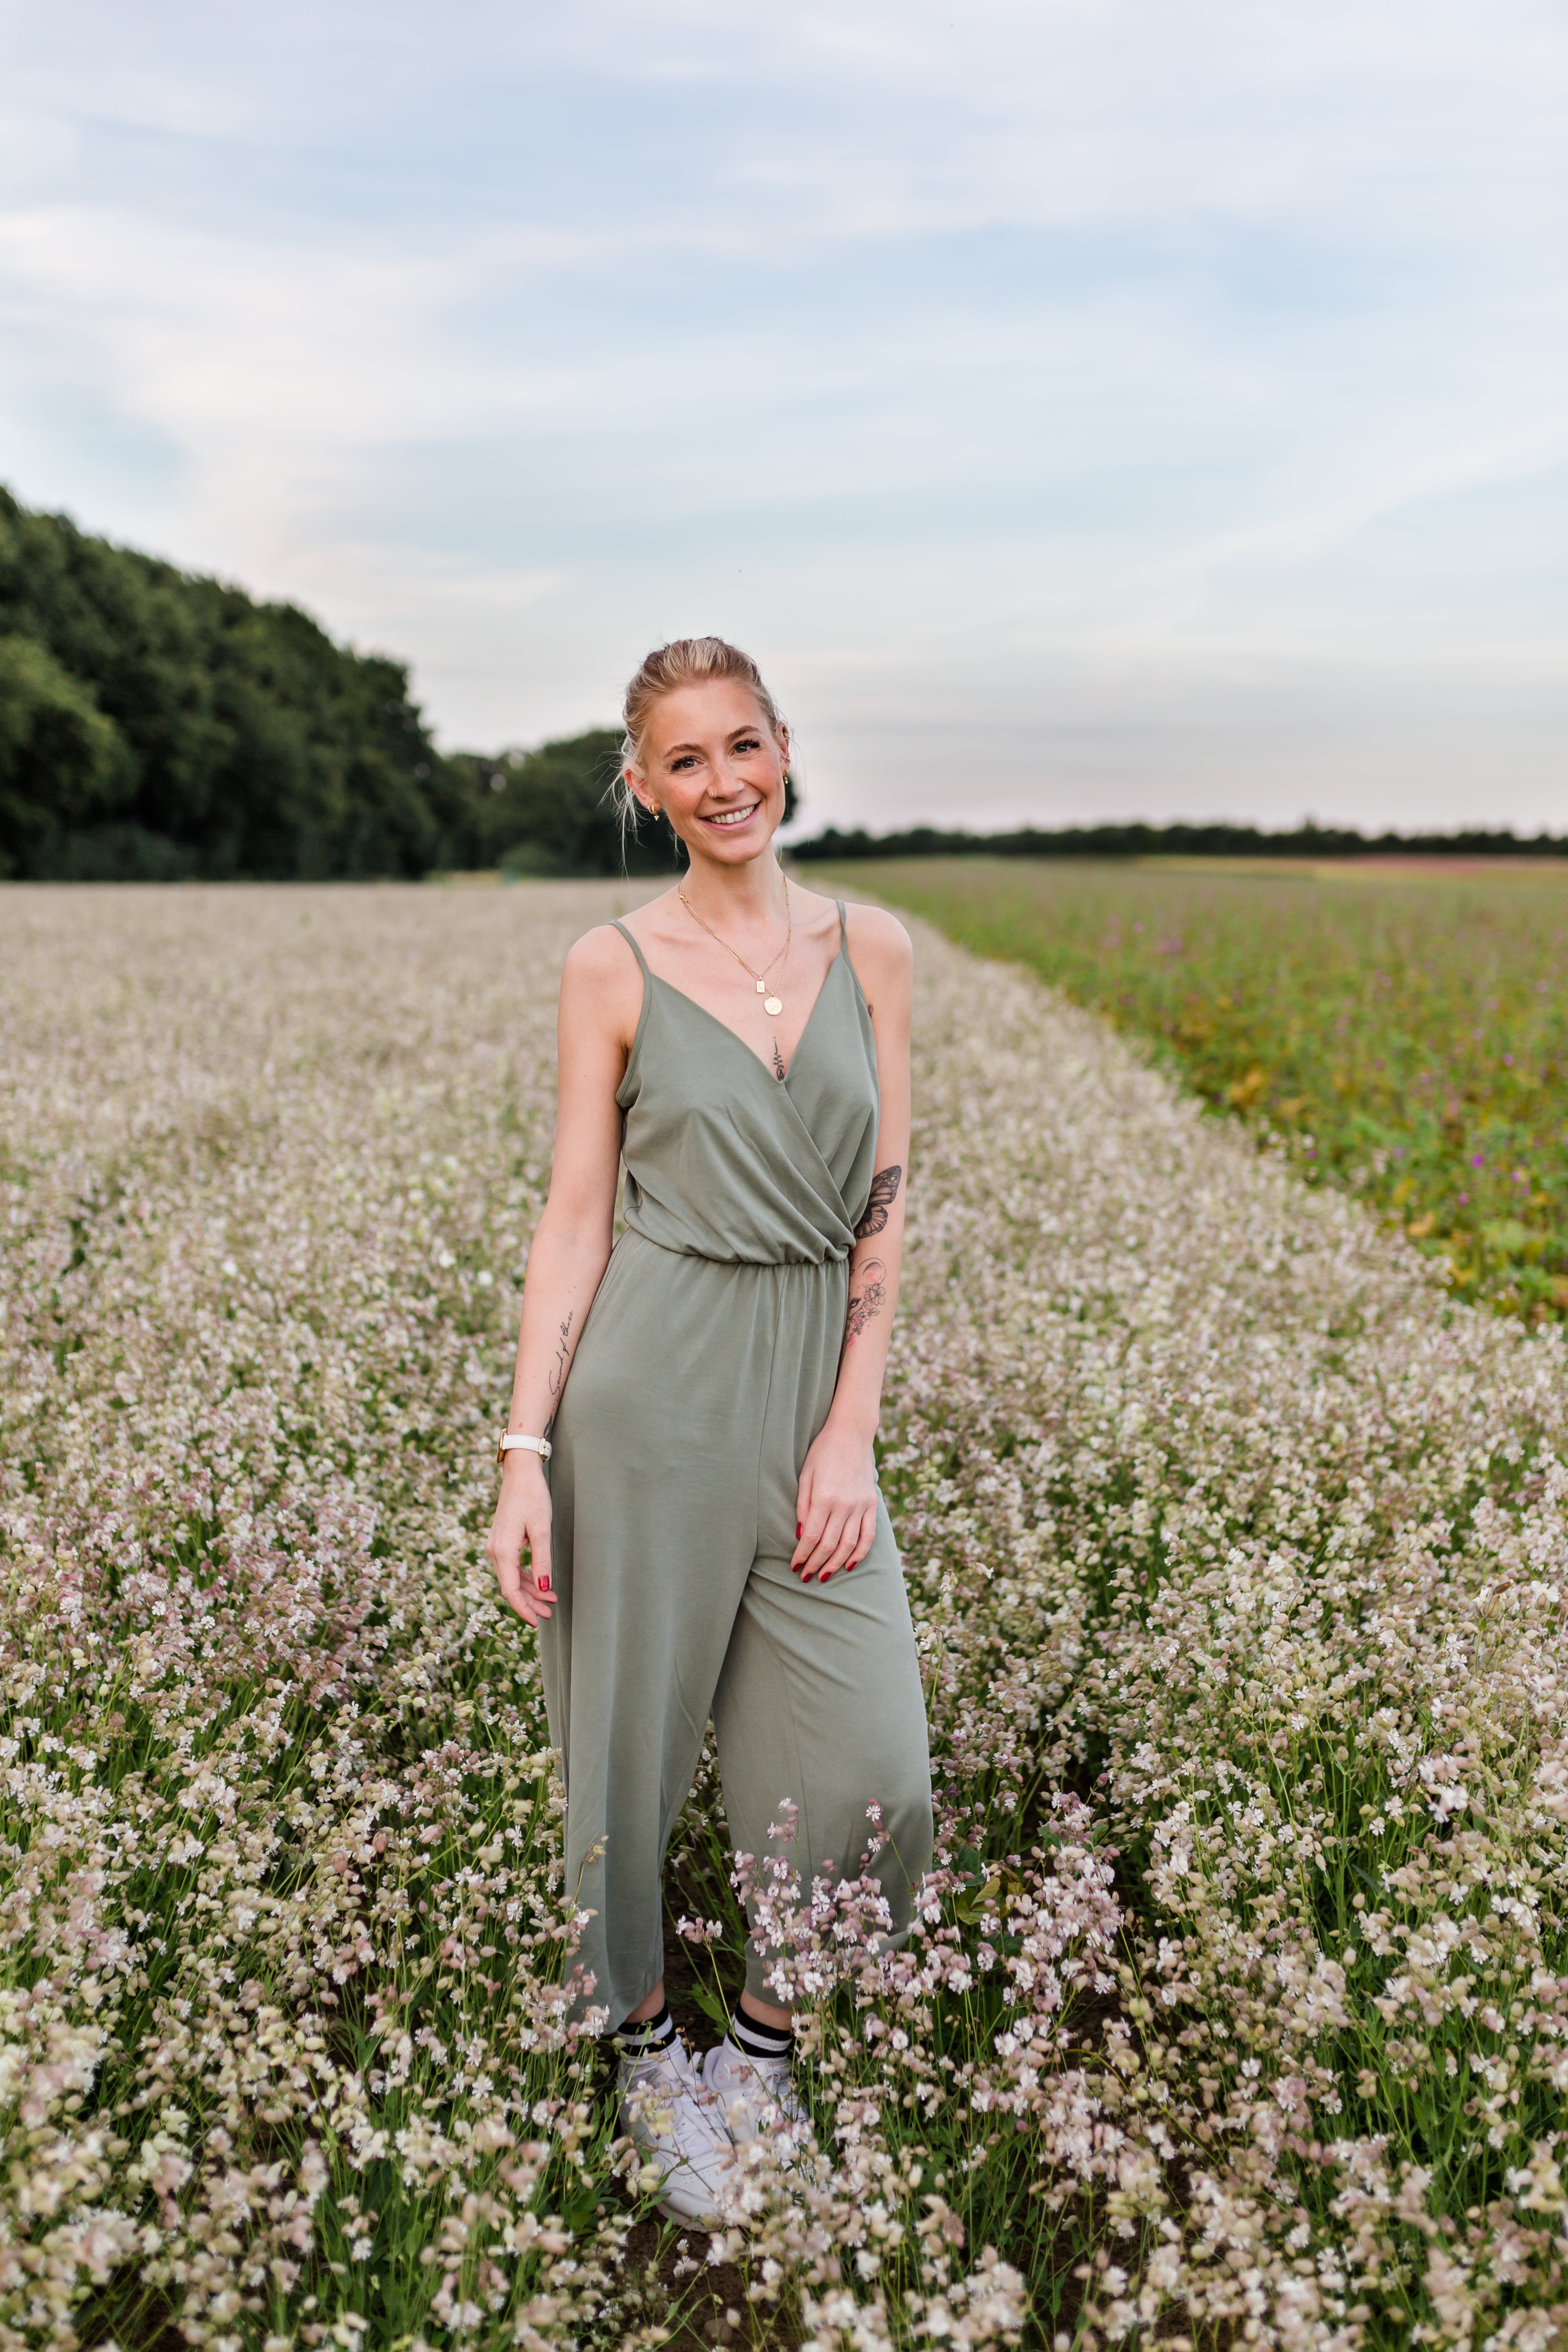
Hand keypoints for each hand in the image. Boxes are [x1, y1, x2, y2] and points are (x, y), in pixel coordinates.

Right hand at [486, 1454, 554, 1624]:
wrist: (520, 1474)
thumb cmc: (532, 1498)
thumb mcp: (542, 1530)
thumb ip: (542, 1562)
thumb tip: (545, 1589)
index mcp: (502, 1551)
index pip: (510, 1590)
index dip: (523, 1609)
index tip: (536, 1622)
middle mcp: (494, 1551)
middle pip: (510, 1587)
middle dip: (529, 1603)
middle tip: (549, 1615)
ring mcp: (496, 1546)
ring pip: (512, 1578)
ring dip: (530, 1591)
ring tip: (550, 1601)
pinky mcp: (501, 1541)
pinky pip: (512, 1566)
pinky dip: (526, 1577)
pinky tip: (541, 1584)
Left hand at [791, 1419, 877, 1584]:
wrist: (851, 1434)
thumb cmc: (822, 1452)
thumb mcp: (805, 1474)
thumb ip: (802, 1505)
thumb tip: (801, 1534)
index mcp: (823, 1497)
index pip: (811, 1536)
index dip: (802, 1555)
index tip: (794, 1566)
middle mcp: (843, 1504)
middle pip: (828, 1545)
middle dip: (815, 1564)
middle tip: (805, 1577)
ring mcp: (860, 1505)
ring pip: (849, 1545)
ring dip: (835, 1564)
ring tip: (824, 1576)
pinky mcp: (871, 1504)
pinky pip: (868, 1535)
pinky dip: (860, 1553)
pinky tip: (849, 1564)